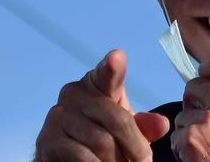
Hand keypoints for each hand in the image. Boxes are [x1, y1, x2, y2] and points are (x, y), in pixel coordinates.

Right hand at [35, 49, 169, 161]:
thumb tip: (160, 124)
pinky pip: (83, 158)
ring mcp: (58, 115)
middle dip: (136, 148)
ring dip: (118, 161)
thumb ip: (143, 126)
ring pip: (103, 143)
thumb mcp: (126, 129)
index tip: (118, 57)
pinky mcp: (48, 139)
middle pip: (118, 121)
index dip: (112, 66)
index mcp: (96, 83)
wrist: (68, 157)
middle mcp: (74, 93)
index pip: (106, 73)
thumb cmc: (103, 136)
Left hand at [171, 51, 209, 160]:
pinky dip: (183, 147)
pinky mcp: (190, 140)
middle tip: (204, 119)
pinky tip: (199, 156)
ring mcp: (208, 120)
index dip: (208, 69)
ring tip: (206, 144)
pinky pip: (177, 134)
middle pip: (195, 84)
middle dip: (195, 101)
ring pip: (183, 112)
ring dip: (189, 126)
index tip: (207, 78)